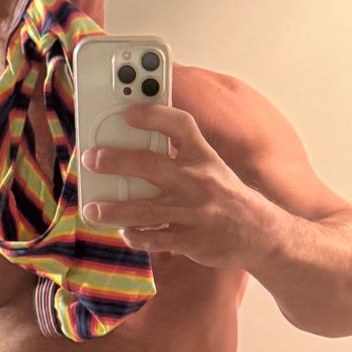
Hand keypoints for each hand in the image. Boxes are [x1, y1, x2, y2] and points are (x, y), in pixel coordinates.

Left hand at [80, 103, 264, 269]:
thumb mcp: (211, 166)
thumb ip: (179, 155)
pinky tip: (125, 231)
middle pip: (152, 166)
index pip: (180, 125)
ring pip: (147, 209)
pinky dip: (137, 235)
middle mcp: (198, 181)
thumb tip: (134, 144)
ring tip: (93, 209)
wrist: (259, 232)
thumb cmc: (225, 195)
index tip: (128, 112)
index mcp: (203, 156)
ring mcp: (193, 212)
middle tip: (92, 158)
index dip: (153, 115)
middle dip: (118, 161)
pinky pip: (155, 239)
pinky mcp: (190, 239)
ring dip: (116, 209)